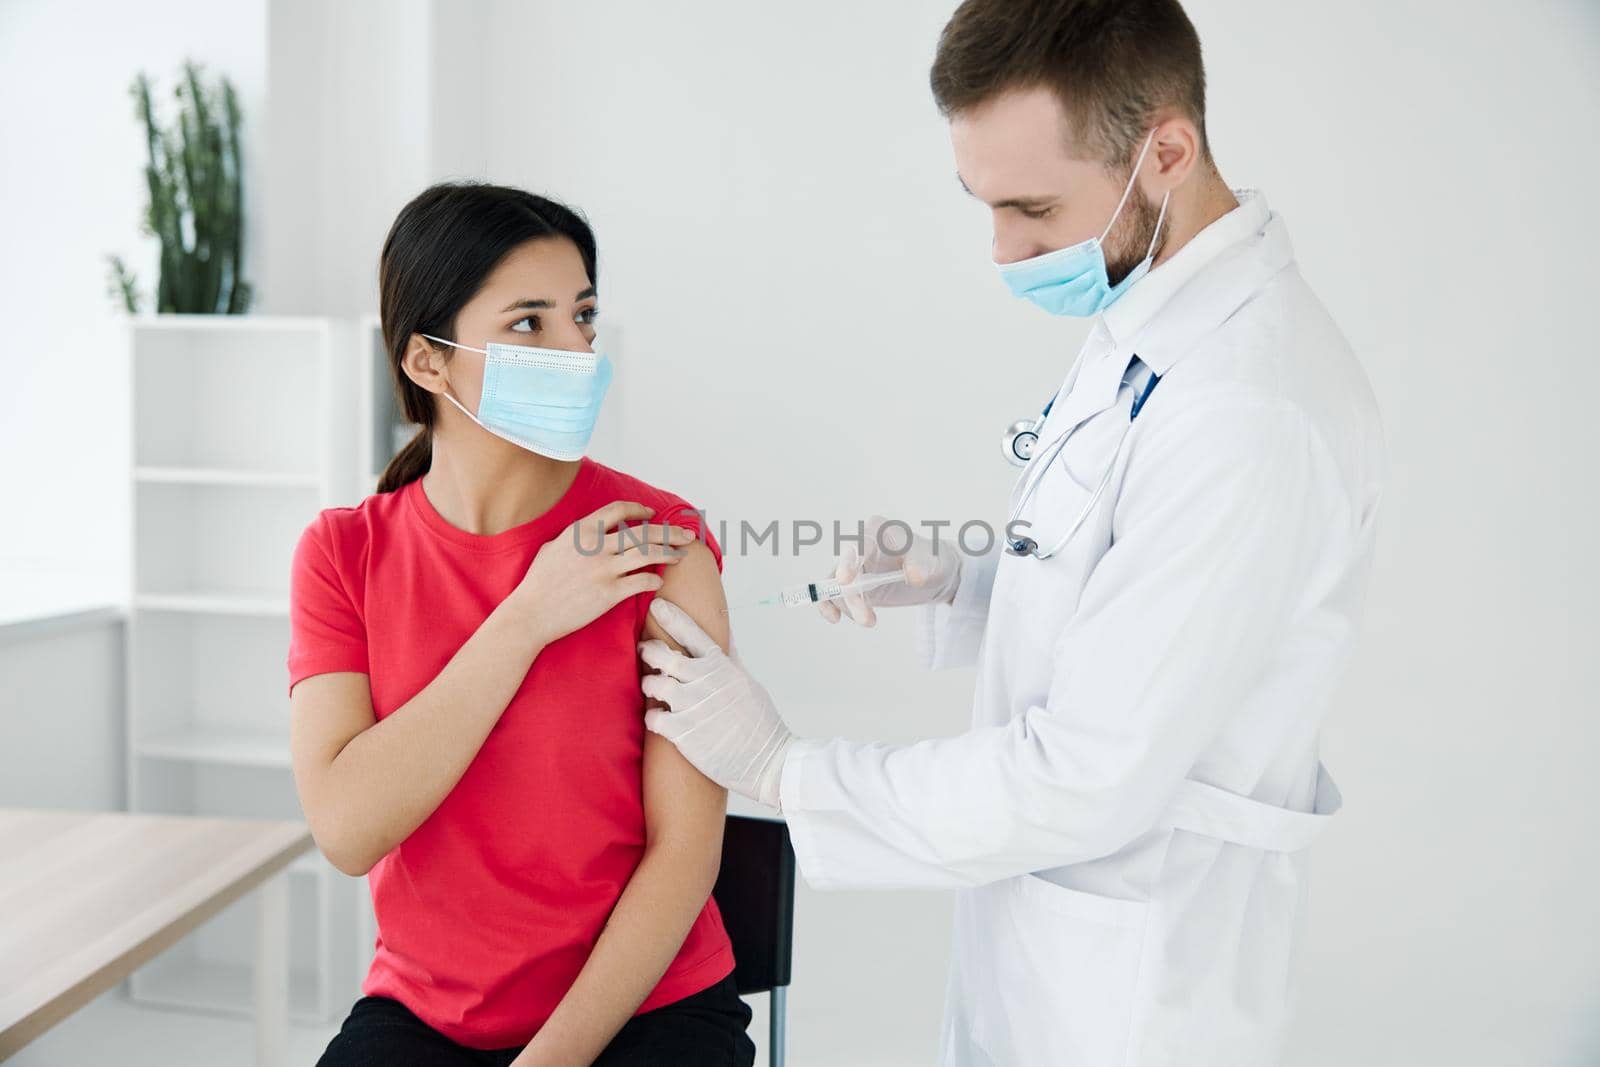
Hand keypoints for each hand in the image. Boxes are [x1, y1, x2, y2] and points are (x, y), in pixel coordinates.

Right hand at [513, 501, 696, 647]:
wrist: (531, 613)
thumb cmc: (538, 583)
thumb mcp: (553, 547)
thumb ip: (576, 537)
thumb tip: (592, 533)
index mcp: (581, 530)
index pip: (618, 510)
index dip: (640, 510)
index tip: (652, 513)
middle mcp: (595, 546)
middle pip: (642, 532)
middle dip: (669, 532)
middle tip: (687, 535)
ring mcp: (603, 569)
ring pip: (648, 554)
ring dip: (669, 553)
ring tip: (681, 555)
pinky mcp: (609, 593)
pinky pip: (642, 582)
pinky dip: (654, 580)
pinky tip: (659, 582)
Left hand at [639, 599, 794, 808]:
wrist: (768, 760)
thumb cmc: (761, 723)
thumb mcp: (748, 681)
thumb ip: (730, 659)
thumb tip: (725, 636)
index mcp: (722, 667)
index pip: (693, 633)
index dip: (673, 617)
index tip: (658, 605)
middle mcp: (705, 681)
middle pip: (663, 655)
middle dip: (649, 651)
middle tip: (646, 651)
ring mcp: (693, 706)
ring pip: (653, 685)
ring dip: (649, 685)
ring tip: (653, 689)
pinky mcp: (683, 732)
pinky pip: (652, 718)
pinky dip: (652, 718)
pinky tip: (659, 719)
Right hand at [819, 514, 961, 626]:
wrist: (933, 576)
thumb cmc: (933, 561)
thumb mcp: (934, 561)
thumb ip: (922, 564)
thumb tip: (913, 575)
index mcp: (880, 531)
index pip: (861, 543)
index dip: (849, 560)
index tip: (846, 580)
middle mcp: (862, 545)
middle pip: (845, 567)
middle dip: (850, 592)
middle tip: (864, 616)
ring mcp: (855, 565)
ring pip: (837, 584)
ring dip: (849, 605)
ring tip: (870, 621)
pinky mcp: (852, 585)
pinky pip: (832, 593)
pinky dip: (828, 605)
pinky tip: (834, 617)